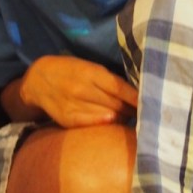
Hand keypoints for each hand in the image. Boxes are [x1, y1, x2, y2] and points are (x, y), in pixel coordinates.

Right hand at [7, 54, 137, 127]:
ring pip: (109, 116)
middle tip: (146, 112)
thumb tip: (136, 95)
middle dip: (133, 109)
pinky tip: (112, 121)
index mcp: (90, 73)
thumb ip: (109, 80)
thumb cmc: (69, 70)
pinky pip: (94, 125)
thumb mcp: (88, 67)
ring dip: (122, 118)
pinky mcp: (68, 119)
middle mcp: (82, 89)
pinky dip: (106, 124)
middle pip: (117, 104)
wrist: (38, 80)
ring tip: (130, 117)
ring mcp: (74, 105)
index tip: (154, 103)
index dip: (138, 98)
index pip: (121, 88)